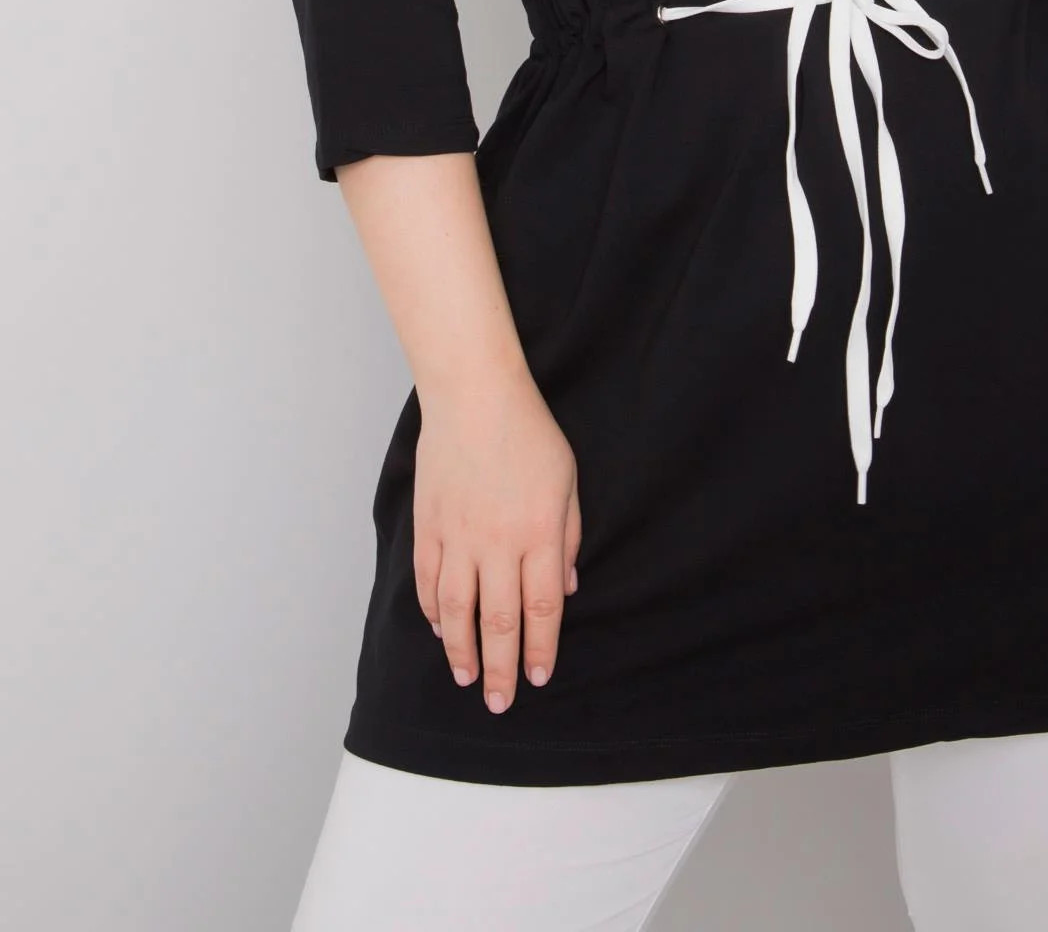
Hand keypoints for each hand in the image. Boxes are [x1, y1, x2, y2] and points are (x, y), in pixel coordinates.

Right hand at [412, 370, 582, 711]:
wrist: (475, 396)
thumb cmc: (530, 433)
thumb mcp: (567, 482)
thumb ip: (567, 538)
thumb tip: (563, 589)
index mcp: (538, 534)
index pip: (540, 610)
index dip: (540, 650)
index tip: (538, 678)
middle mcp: (497, 544)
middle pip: (498, 621)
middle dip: (501, 668)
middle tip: (500, 703)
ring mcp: (458, 537)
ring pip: (457, 611)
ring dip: (461, 650)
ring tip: (466, 678)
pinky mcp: (430, 525)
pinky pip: (429, 580)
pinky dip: (433, 610)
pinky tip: (439, 629)